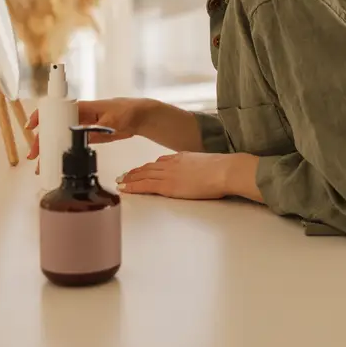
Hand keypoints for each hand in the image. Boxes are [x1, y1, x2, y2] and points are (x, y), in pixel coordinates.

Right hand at [26, 98, 150, 159]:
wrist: (140, 117)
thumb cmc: (127, 111)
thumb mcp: (112, 120)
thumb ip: (98, 127)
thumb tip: (82, 134)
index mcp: (83, 108)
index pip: (56, 111)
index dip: (42, 117)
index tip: (31, 127)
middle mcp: (79, 116)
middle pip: (55, 128)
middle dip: (43, 141)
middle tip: (34, 156)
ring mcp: (84, 126)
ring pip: (61, 137)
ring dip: (51, 149)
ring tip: (42, 165)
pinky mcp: (89, 135)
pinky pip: (72, 143)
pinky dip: (64, 152)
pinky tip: (58, 162)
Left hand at [115, 152, 260, 201]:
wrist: (224, 170)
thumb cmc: (223, 169)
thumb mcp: (208, 164)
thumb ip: (198, 167)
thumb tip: (199, 173)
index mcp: (182, 157)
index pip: (161, 162)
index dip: (149, 166)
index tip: (142, 169)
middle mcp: (172, 163)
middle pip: (148, 167)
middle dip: (135, 172)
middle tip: (124, 176)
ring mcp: (168, 174)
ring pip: (143, 175)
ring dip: (130, 179)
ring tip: (120, 182)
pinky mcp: (167, 186)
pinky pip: (145, 185)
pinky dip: (133, 186)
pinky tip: (125, 189)